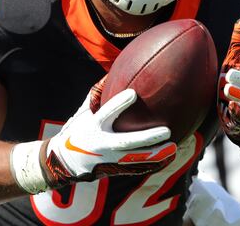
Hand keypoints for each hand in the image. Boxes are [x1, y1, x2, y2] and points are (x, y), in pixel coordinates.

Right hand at [41, 78, 176, 187]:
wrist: (66, 160)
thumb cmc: (79, 129)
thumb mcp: (84, 111)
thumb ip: (98, 94)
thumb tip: (113, 71)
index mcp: (93, 126)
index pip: (107, 113)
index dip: (119, 103)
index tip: (133, 93)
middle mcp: (102, 143)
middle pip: (126, 142)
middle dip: (146, 138)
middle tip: (166, 131)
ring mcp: (109, 158)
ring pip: (135, 158)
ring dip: (155, 154)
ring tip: (173, 146)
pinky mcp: (114, 168)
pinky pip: (136, 168)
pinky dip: (153, 163)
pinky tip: (169, 156)